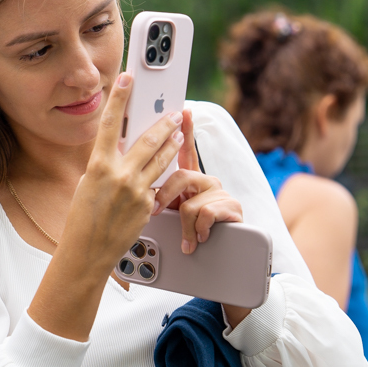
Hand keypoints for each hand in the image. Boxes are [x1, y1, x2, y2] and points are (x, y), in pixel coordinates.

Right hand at [65, 72, 185, 269]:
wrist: (87, 252)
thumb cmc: (82, 219)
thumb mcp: (88, 184)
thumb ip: (106, 165)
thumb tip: (120, 149)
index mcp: (98, 166)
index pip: (110, 123)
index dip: (120, 97)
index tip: (128, 78)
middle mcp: (119, 175)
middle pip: (148, 139)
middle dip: (163, 123)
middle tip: (173, 113)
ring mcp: (136, 191)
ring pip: (161, 160)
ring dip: (171, 145)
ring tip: (178, 136)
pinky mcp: (148, 206)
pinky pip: (158, 185)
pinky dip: (161, 177)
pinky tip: (166, 173)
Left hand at [152, 110, 243, 255]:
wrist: (218, 257)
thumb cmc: (188, 233)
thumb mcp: (170, 211)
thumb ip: (159, 194)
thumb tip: (136, 182)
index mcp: (190, 179)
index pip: (186, 150)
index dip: (186, 129)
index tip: (183, 109)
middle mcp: (206, 180)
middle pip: (180, 176)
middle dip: (164, 196)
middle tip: (154, 210)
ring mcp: (219, 192)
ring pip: (189, 202)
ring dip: (183, 225)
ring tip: (186, 238)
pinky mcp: (231, 206)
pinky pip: (204, 214)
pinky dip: (198, 230)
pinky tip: (202, 237)